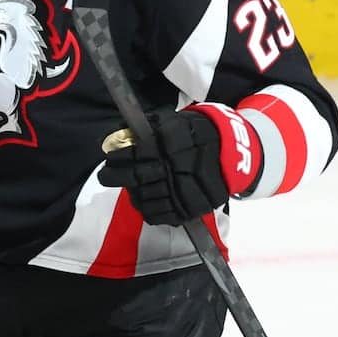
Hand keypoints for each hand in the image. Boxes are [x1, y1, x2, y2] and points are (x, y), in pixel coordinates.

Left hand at [97, 105, 261, 225]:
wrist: (233, 153)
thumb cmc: (198, 132)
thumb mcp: (175, 121)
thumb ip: (148, 127)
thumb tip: (117, 134)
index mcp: (171, 145)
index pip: (135, 154)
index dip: (117, 157)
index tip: (109, 157)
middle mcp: (176, 169)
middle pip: (136, 178)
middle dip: (114, 176)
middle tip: (105, 176)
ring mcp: (183, 191)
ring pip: (145, 198)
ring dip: (131, 192)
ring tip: (128, 186)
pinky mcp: (190, 209)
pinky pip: (160, 215)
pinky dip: (147, 209)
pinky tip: (143, 201)